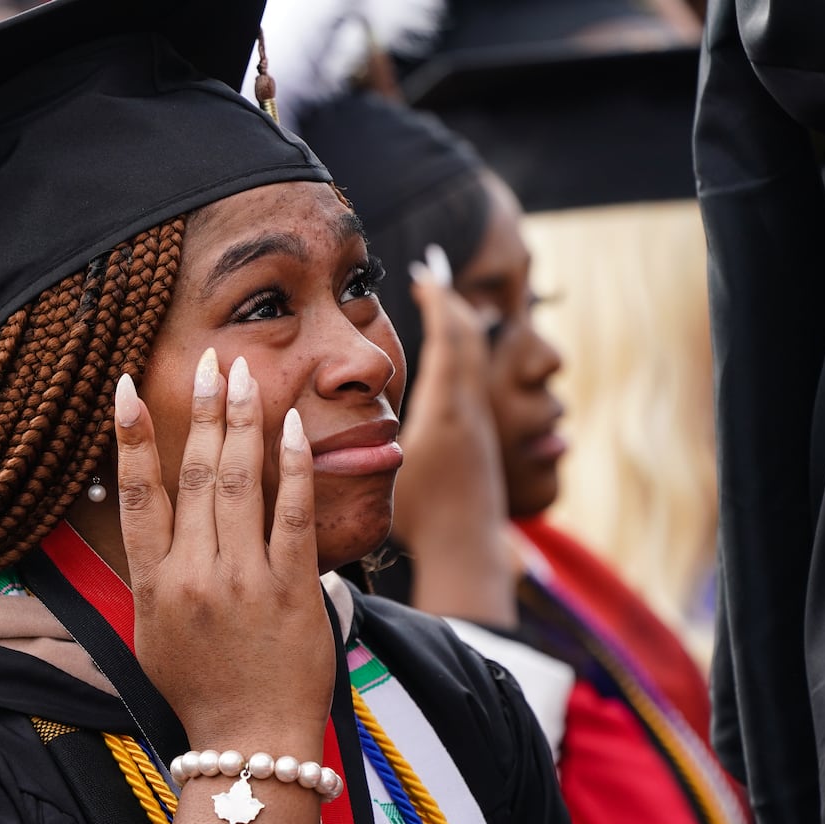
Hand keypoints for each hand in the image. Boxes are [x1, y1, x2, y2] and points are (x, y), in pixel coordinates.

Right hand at [114, 349, 333, 750]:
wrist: (251, 743)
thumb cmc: (202, 691)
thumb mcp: (154, 635)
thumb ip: (154, 576)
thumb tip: (152, 522)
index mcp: (154, 585)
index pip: (135, 495)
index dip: (129, 438)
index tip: (125, 389)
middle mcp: (194, 575)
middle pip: (193, 474)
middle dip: (200, 410)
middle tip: (208, 361)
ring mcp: (244, 581)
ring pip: (238, 483)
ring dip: (240, 422)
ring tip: (241, 375)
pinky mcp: (293, 589)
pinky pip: (293, 514)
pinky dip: (292, 467)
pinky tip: (290, 428)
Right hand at [393, 246, 516, 625]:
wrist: (470, 548)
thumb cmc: (423, 516)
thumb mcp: (388, 470)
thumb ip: (363, 438)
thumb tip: (343, 398)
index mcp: (448, 409)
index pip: (451, 338)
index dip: (439, 300)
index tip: (426, 273)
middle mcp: (469, 408)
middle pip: (468, 337)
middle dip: (449, 302)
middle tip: (433, 274)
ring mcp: (479, 421)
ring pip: (474, 357)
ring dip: (458, 327)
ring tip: (441, 304)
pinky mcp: (481, 435)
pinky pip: (472, 378)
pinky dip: (460, 354)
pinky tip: (448, 357)